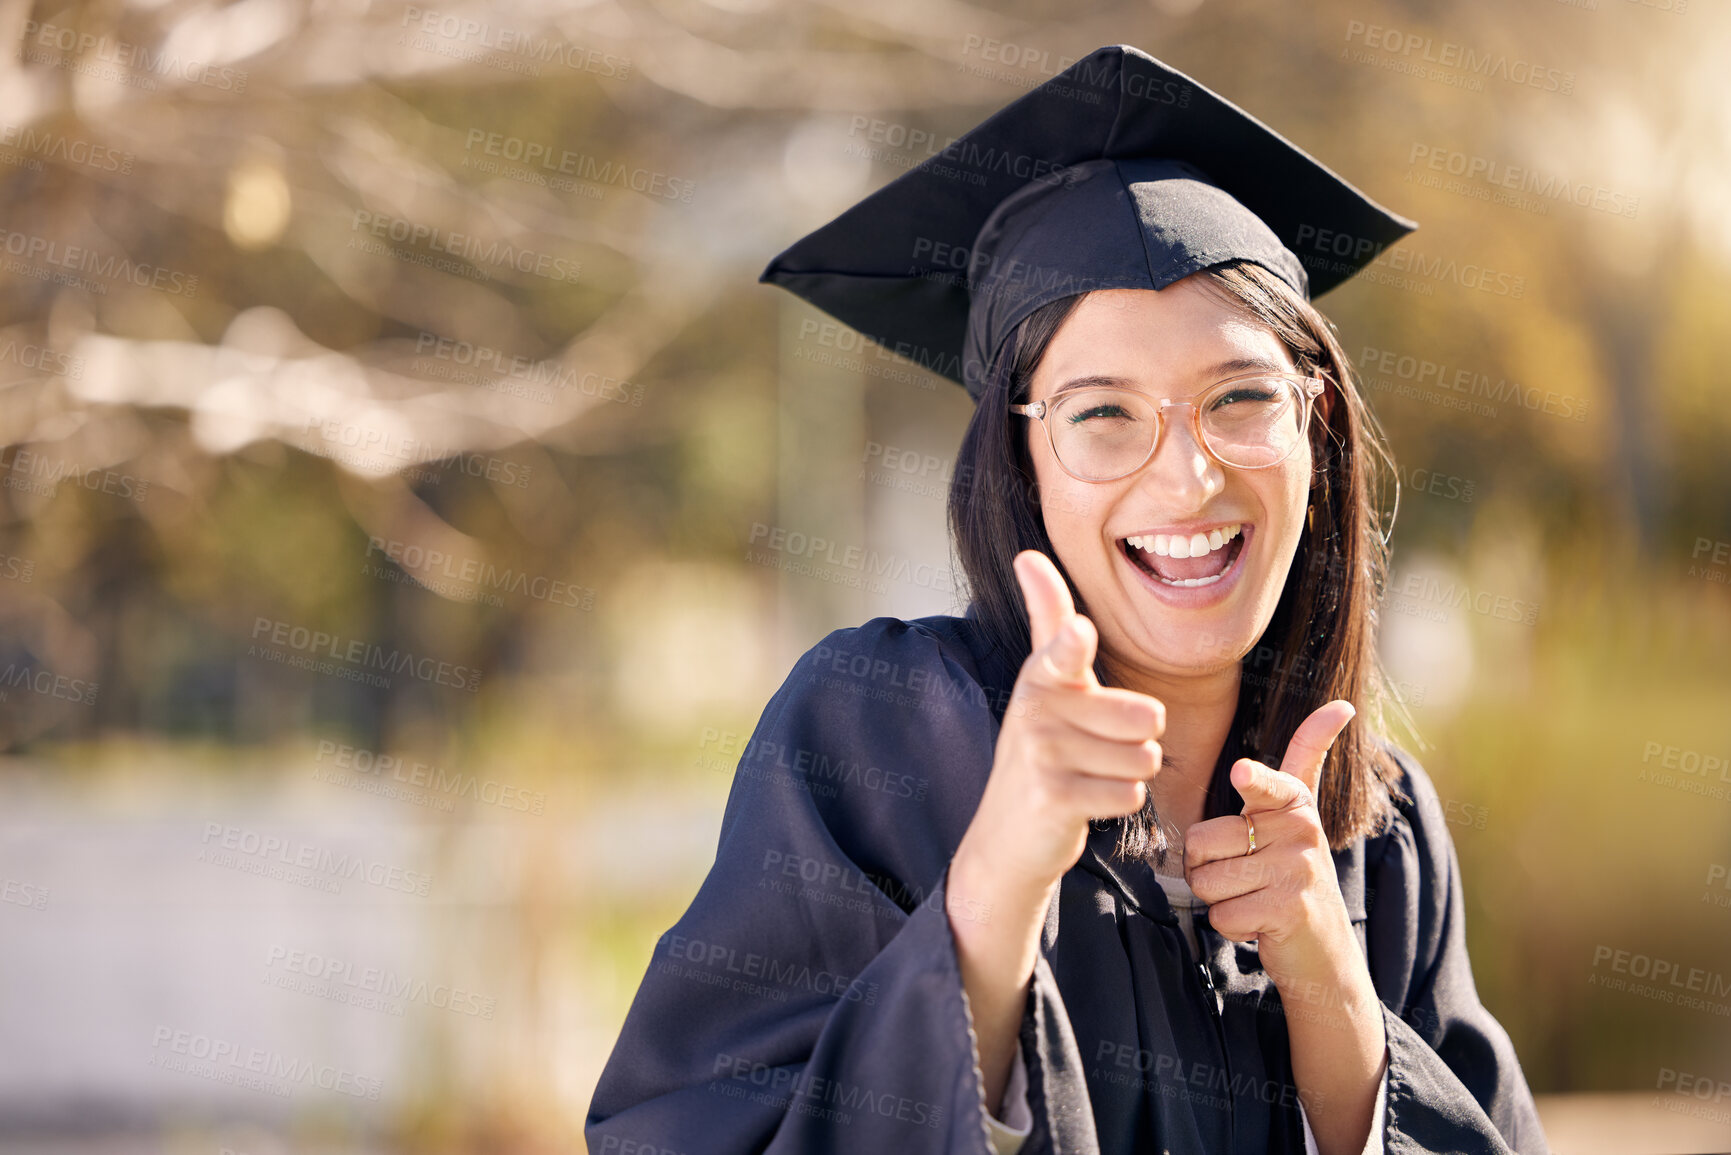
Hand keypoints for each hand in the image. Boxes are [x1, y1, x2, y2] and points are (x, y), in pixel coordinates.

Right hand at [953, 549, 1165, 894]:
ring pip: (1145, 757)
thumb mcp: (1045, 681)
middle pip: (1146, 716)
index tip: (1077, 635)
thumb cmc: (1043, 748)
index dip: (1074, 644)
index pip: (1063, 649)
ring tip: (1090, 776)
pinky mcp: (1054, 797)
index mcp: (1041, 674)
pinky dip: (1120, 802)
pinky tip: (1086, 801)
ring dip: (1129, 773)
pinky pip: (1131, 793)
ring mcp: (1042, 755)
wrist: (1009, 833)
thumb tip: (1027, 554)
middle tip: (1095, 750)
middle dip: (1139, 740)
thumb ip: (1048, 618)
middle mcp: (1036, 709)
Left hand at [1182, 700, 1359, 992]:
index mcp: (1295, 803)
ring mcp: (1297, 872)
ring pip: (1206, 880)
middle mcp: (1300, 831)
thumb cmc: (1293, 875)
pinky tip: (1259, 923)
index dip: (1250, 781)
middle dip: (1205, 867)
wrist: (1324, 950)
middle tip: (1244, 877)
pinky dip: (1230, 926)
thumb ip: (1306, 759)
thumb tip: (1342, 705)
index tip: (1241, 772)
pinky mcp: (1289, 910)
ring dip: (1218, 899)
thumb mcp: (1297, 815)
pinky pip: (1221, 914)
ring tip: (1253, 898)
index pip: (1268, 785)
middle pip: (1200, 841)